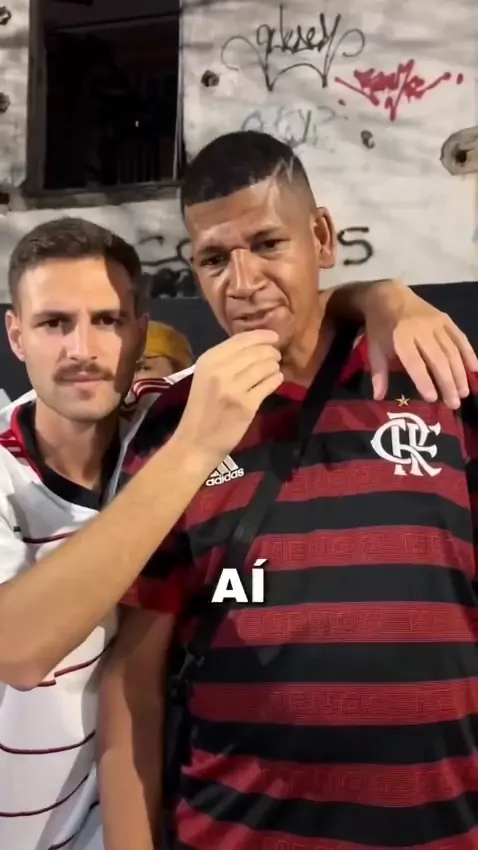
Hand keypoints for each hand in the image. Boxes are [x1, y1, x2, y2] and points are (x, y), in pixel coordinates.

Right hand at [176, 330, 282, 461]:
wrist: (196, 443)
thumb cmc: (202, 409)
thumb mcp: (205, 378)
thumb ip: (225, 361)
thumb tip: (254, 346)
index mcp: (208, 361)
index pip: (241, 340)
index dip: (262, 336)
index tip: (274, 336)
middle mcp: (220, 371)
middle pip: (256, 352)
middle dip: (271, 351)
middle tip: (276, 355)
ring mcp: (234, 388)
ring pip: (265, 367)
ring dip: (274, 366)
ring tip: (274, 368)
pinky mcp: (247, 405)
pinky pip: (269, 384)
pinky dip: (276, 379)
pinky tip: (276, 379)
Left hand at [364, 283, 477, 408]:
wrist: (389, 295)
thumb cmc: (380, 326)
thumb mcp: (375, 348)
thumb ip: (379, 373)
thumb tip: (379, 397)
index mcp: (401, 336)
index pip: (415, 362)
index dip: (424, 380)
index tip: (432, 399)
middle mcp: (421, 329)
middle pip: (438, 359)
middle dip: (447, 383)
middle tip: (454, 404)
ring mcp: (436, 323)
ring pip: (452, 351)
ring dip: (460, 373)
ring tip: (464, 393)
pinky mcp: (446, 319)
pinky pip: (460, 338)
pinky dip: (469, 354)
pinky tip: (475, 369)